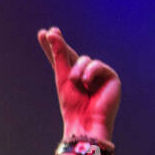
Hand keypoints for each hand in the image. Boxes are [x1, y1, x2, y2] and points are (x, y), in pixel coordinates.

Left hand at [36, 26, 119, 141]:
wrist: (85, 121)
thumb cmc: (72, 104)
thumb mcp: (62, 77)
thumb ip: (59, 55)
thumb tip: (52, 33)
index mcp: (70, 76)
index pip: (60, 58)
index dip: (52, 46)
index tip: (43, 33)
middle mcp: (84, 74)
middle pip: (70, 53)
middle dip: (59, 44)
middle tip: (51, 32)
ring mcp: (98, 75)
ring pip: (84, 59)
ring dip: (77, 69)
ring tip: (76, 82)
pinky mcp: (111, 77)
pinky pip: (97, 65)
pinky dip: (90, 72)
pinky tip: (87, 83)